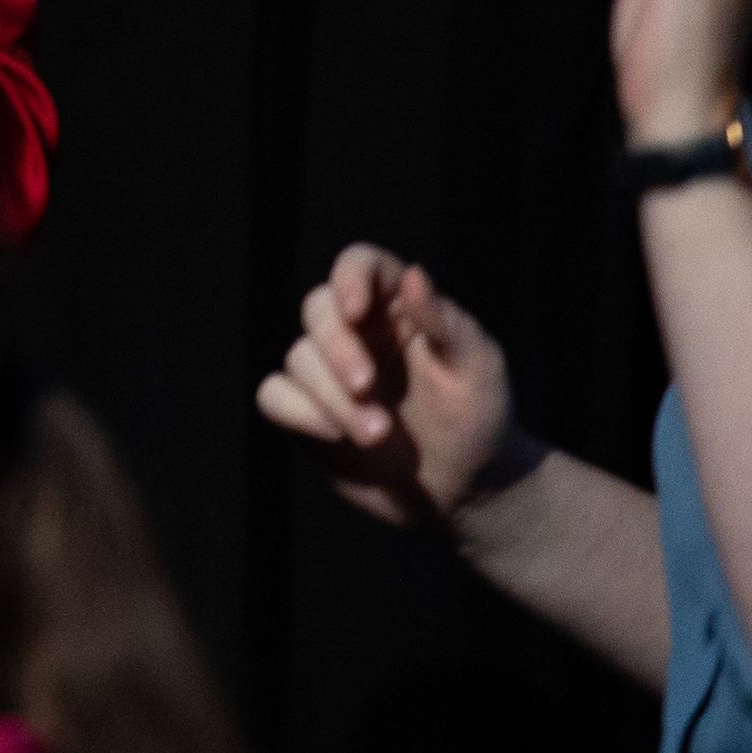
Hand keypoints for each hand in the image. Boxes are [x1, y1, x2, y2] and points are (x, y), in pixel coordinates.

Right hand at [256, 243, 532, 538]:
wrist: (464, 486)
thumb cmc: (477, 418)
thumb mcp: (478, 369)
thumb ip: (445, 323)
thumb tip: (414, 274)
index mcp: (396, 308)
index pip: (360, 265)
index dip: (349, 277)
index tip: (355, 310)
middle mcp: (355, 332)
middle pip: (318, 309)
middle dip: (337, 348)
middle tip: (364, 386)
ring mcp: (326, 371)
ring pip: (297, 358)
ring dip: (333, 398)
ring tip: (377, 434)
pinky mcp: (306, 410)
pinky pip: (273, 395)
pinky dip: (296, 411)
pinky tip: (333, 435)